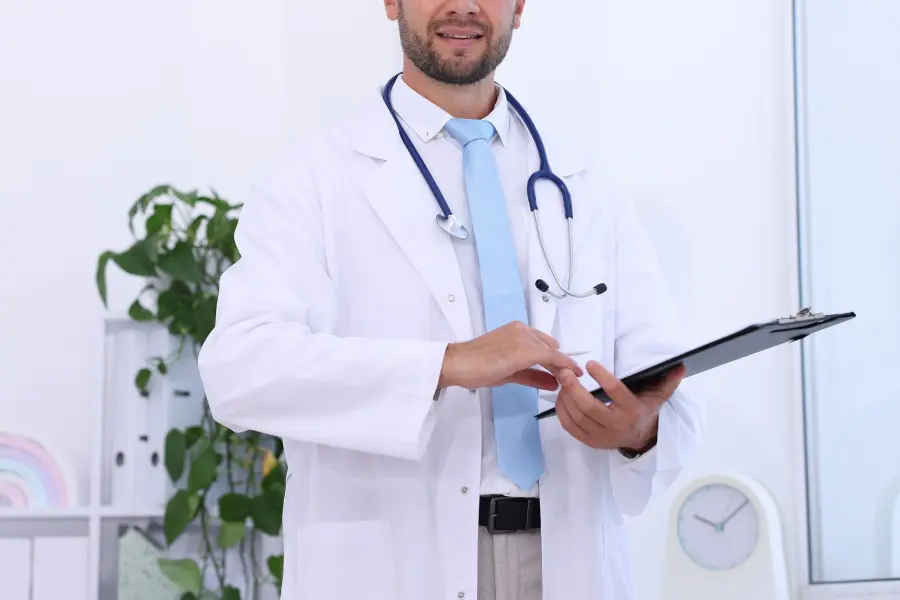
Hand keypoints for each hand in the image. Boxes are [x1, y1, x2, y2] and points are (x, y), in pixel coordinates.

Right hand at [438, 321, 583, 391]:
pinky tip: (566, 376)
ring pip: (552, 352)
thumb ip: (532, 376)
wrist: (459, 364)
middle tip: (568, 378)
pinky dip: (561, 366)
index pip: (542, 343)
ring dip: (563, 366)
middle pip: (550, 346)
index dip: (556, 358)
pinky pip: (550, 357)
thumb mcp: (509, 373)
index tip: (566, 370)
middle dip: (560, 362)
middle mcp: (523, 330)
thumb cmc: (477, 367)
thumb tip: (553, 383)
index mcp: (516, 330)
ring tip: (571, 381)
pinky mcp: (525, 349)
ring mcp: (524, 338)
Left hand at [554, 360, 685, 449]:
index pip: (615, 392)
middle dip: (574, 389)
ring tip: (563, 381)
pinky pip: (570, 427)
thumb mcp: (658, 396)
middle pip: (589, 407)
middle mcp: (616, 426)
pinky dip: (562, 411)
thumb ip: (667, 381)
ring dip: (566, 398)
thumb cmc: (645, 411)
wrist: (640, 439)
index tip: (590, 364)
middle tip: (565, 372)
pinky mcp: (589, 442)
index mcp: (632, 411)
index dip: (602, 377)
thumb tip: (681, 367)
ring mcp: (601, 436)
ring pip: (577, 417)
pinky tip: (561, 397)